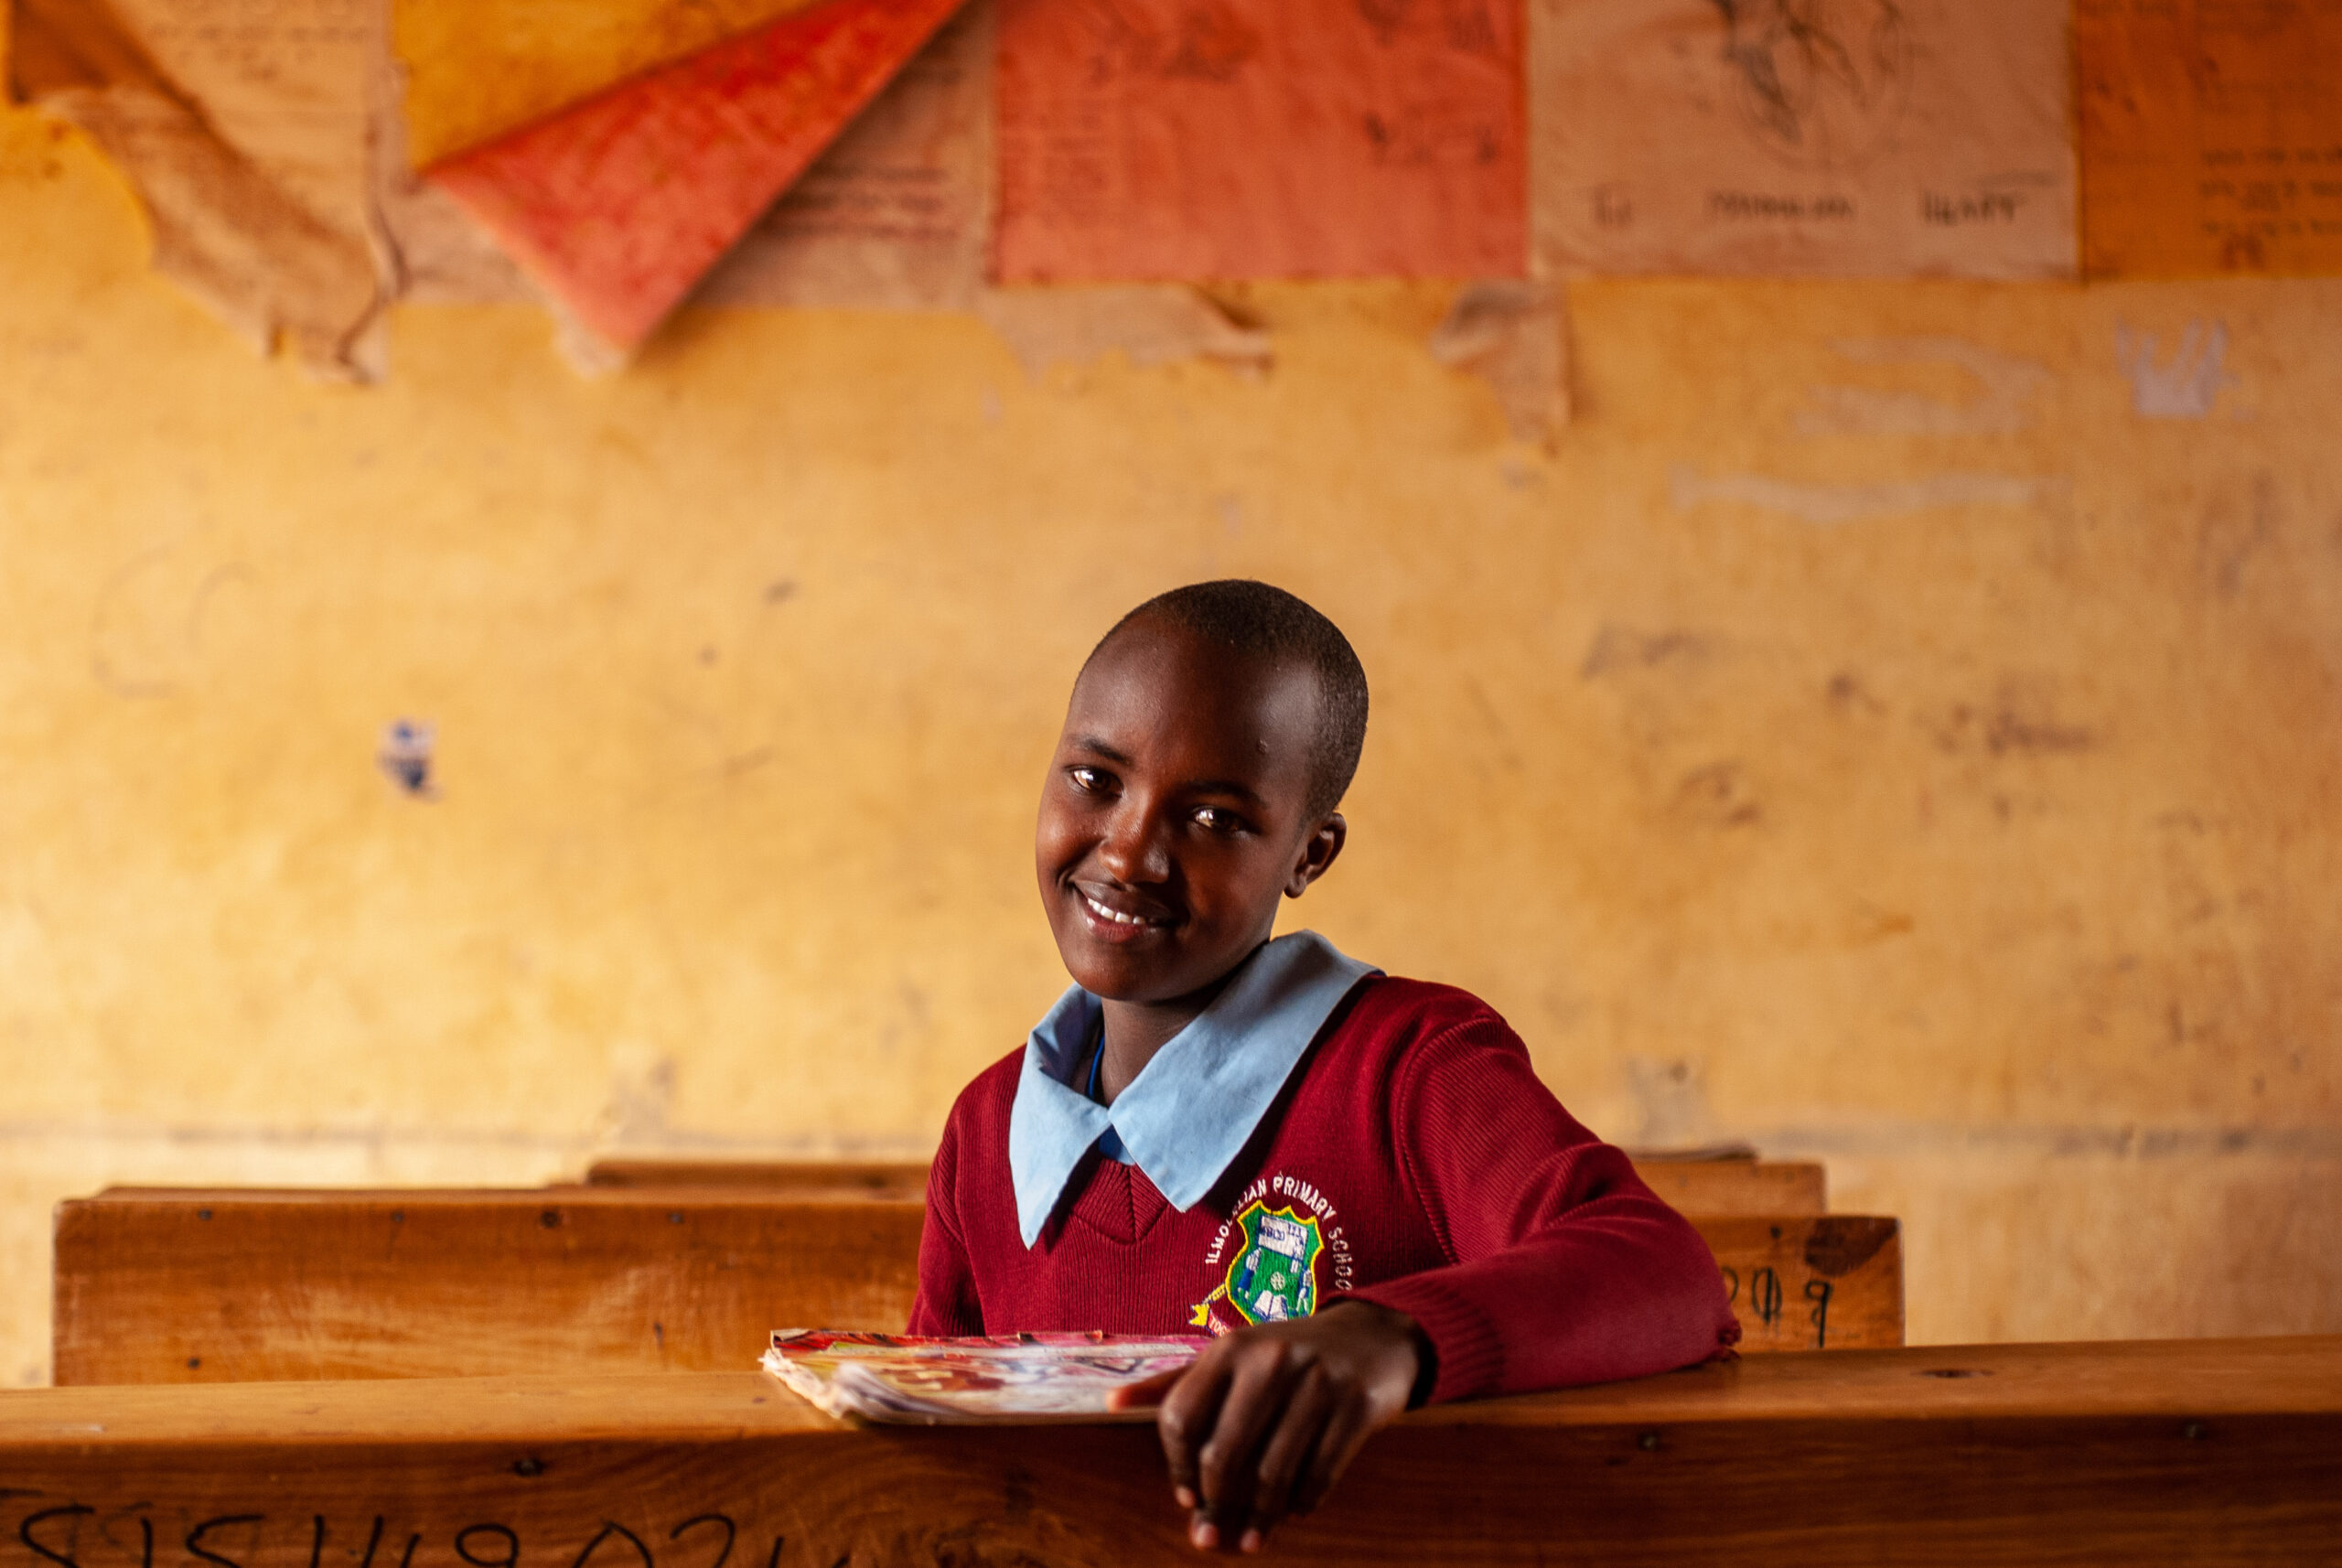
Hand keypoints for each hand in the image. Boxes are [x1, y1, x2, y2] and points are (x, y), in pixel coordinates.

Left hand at [1108, 1301, 1425, 1552]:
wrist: (1370, 1337)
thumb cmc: (1284, 1356)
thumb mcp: (1232, 1357)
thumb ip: (1175, 1383)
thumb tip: (1111, 1405)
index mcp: (1230, 1349)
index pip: (1182, 1417)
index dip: (1177, 1467)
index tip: (1185, 1497)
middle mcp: (1271, 1360)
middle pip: (1223, 1454)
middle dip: (1214, 1504)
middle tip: (1211, 1534)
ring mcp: (1318, 1382)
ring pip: (1273, 1472)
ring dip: (1259, 1517)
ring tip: (1250, 1540)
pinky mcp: (1357, 1405)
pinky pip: (1321, 1473)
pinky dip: (1303, 1502)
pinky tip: (1294, 1512)